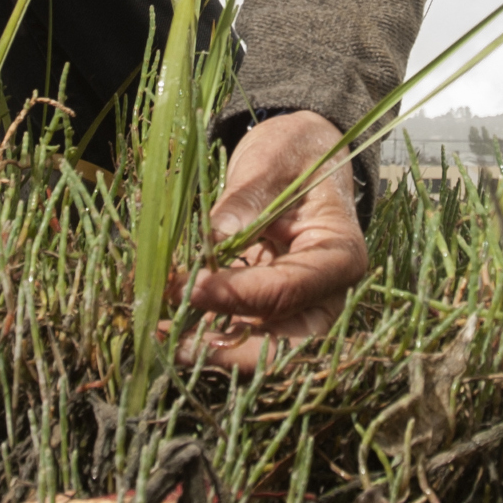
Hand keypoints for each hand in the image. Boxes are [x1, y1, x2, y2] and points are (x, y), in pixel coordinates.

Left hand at [171, 110, 367, 372]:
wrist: (301, 155)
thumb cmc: (293, 153)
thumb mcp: (270, 164)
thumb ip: (243, 205)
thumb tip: (208, 243)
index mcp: (339, 255)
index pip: (287, 291)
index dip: (238, 296)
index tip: (192, 288)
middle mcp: (326, 293)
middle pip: (286, 345)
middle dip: (229, 348)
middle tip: (176, 336)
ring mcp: (300, 306)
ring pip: (261, 348)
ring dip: (212, 347)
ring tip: (163, 334)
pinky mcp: (271, 307)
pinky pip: (244, 330)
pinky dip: (208, 331)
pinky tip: (171, 325)